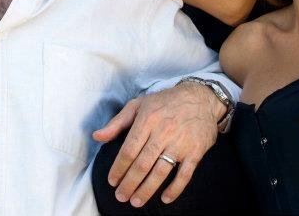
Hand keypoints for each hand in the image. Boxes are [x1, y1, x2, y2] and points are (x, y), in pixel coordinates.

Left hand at [92, 84, 222, 205]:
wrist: (201, 98)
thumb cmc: (165, 102)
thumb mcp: (138, 105)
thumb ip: (117, 123)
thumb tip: (97, 136)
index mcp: (147, 120)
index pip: (129, 150)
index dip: (119, 168)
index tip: (112, 181)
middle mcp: (163, 132)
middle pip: (143, 164)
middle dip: (129, 183)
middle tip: (121, 196)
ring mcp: (180, 143)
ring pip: (161, 171)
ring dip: (147, 189)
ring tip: (136, 201)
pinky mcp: (196, 151)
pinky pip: (185, 174)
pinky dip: (175, 189)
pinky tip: (165, 198)